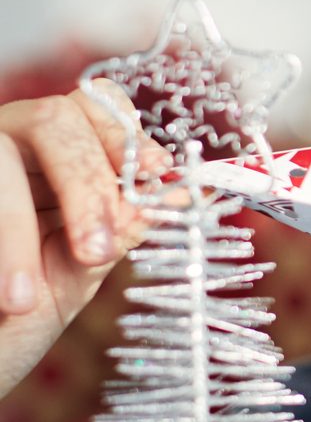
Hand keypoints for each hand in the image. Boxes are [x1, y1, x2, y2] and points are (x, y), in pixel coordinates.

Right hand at [0, 81, 169, 395]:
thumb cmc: (16, 317)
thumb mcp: (78, 272)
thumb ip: (122, 230)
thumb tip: (181, 192)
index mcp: (54, 154)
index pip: (96, 105)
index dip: (125, 135)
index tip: (154, 176)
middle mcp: (7, 141)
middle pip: (53, 120)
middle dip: (85, 186)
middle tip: (95, 253)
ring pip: (0, 155)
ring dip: (18, 228)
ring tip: (25, 300)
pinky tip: (3, 297)